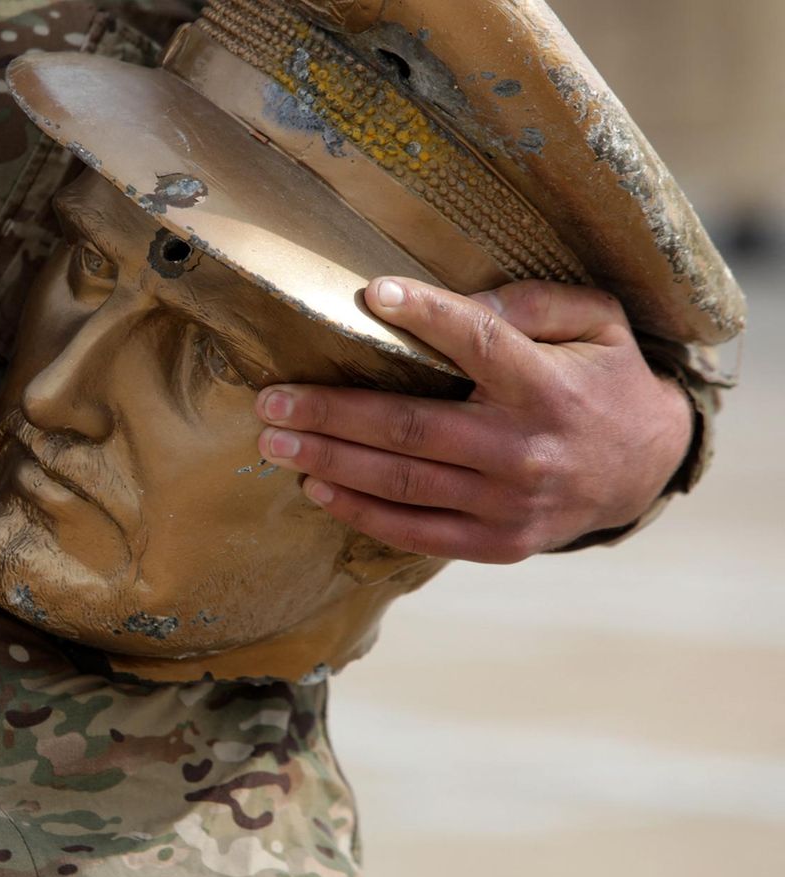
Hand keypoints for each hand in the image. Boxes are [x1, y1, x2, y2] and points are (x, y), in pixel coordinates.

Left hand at [255, 277, 692, 562]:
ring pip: (402, 483)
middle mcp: (524, 447)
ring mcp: (510, 503)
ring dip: (329, 463)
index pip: (481, 341)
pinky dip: (362, 513)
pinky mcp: (499, 542)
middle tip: (271, 402)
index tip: (372, 294)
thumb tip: (468, 303)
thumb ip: (535, 303)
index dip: (426, 316)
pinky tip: (318, 490)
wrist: (646, 468)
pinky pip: (417, 533)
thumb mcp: (595, 323)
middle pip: (410, 428)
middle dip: (331, 413)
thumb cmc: (602, 380)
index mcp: (546, 386)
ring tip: (276, 445)